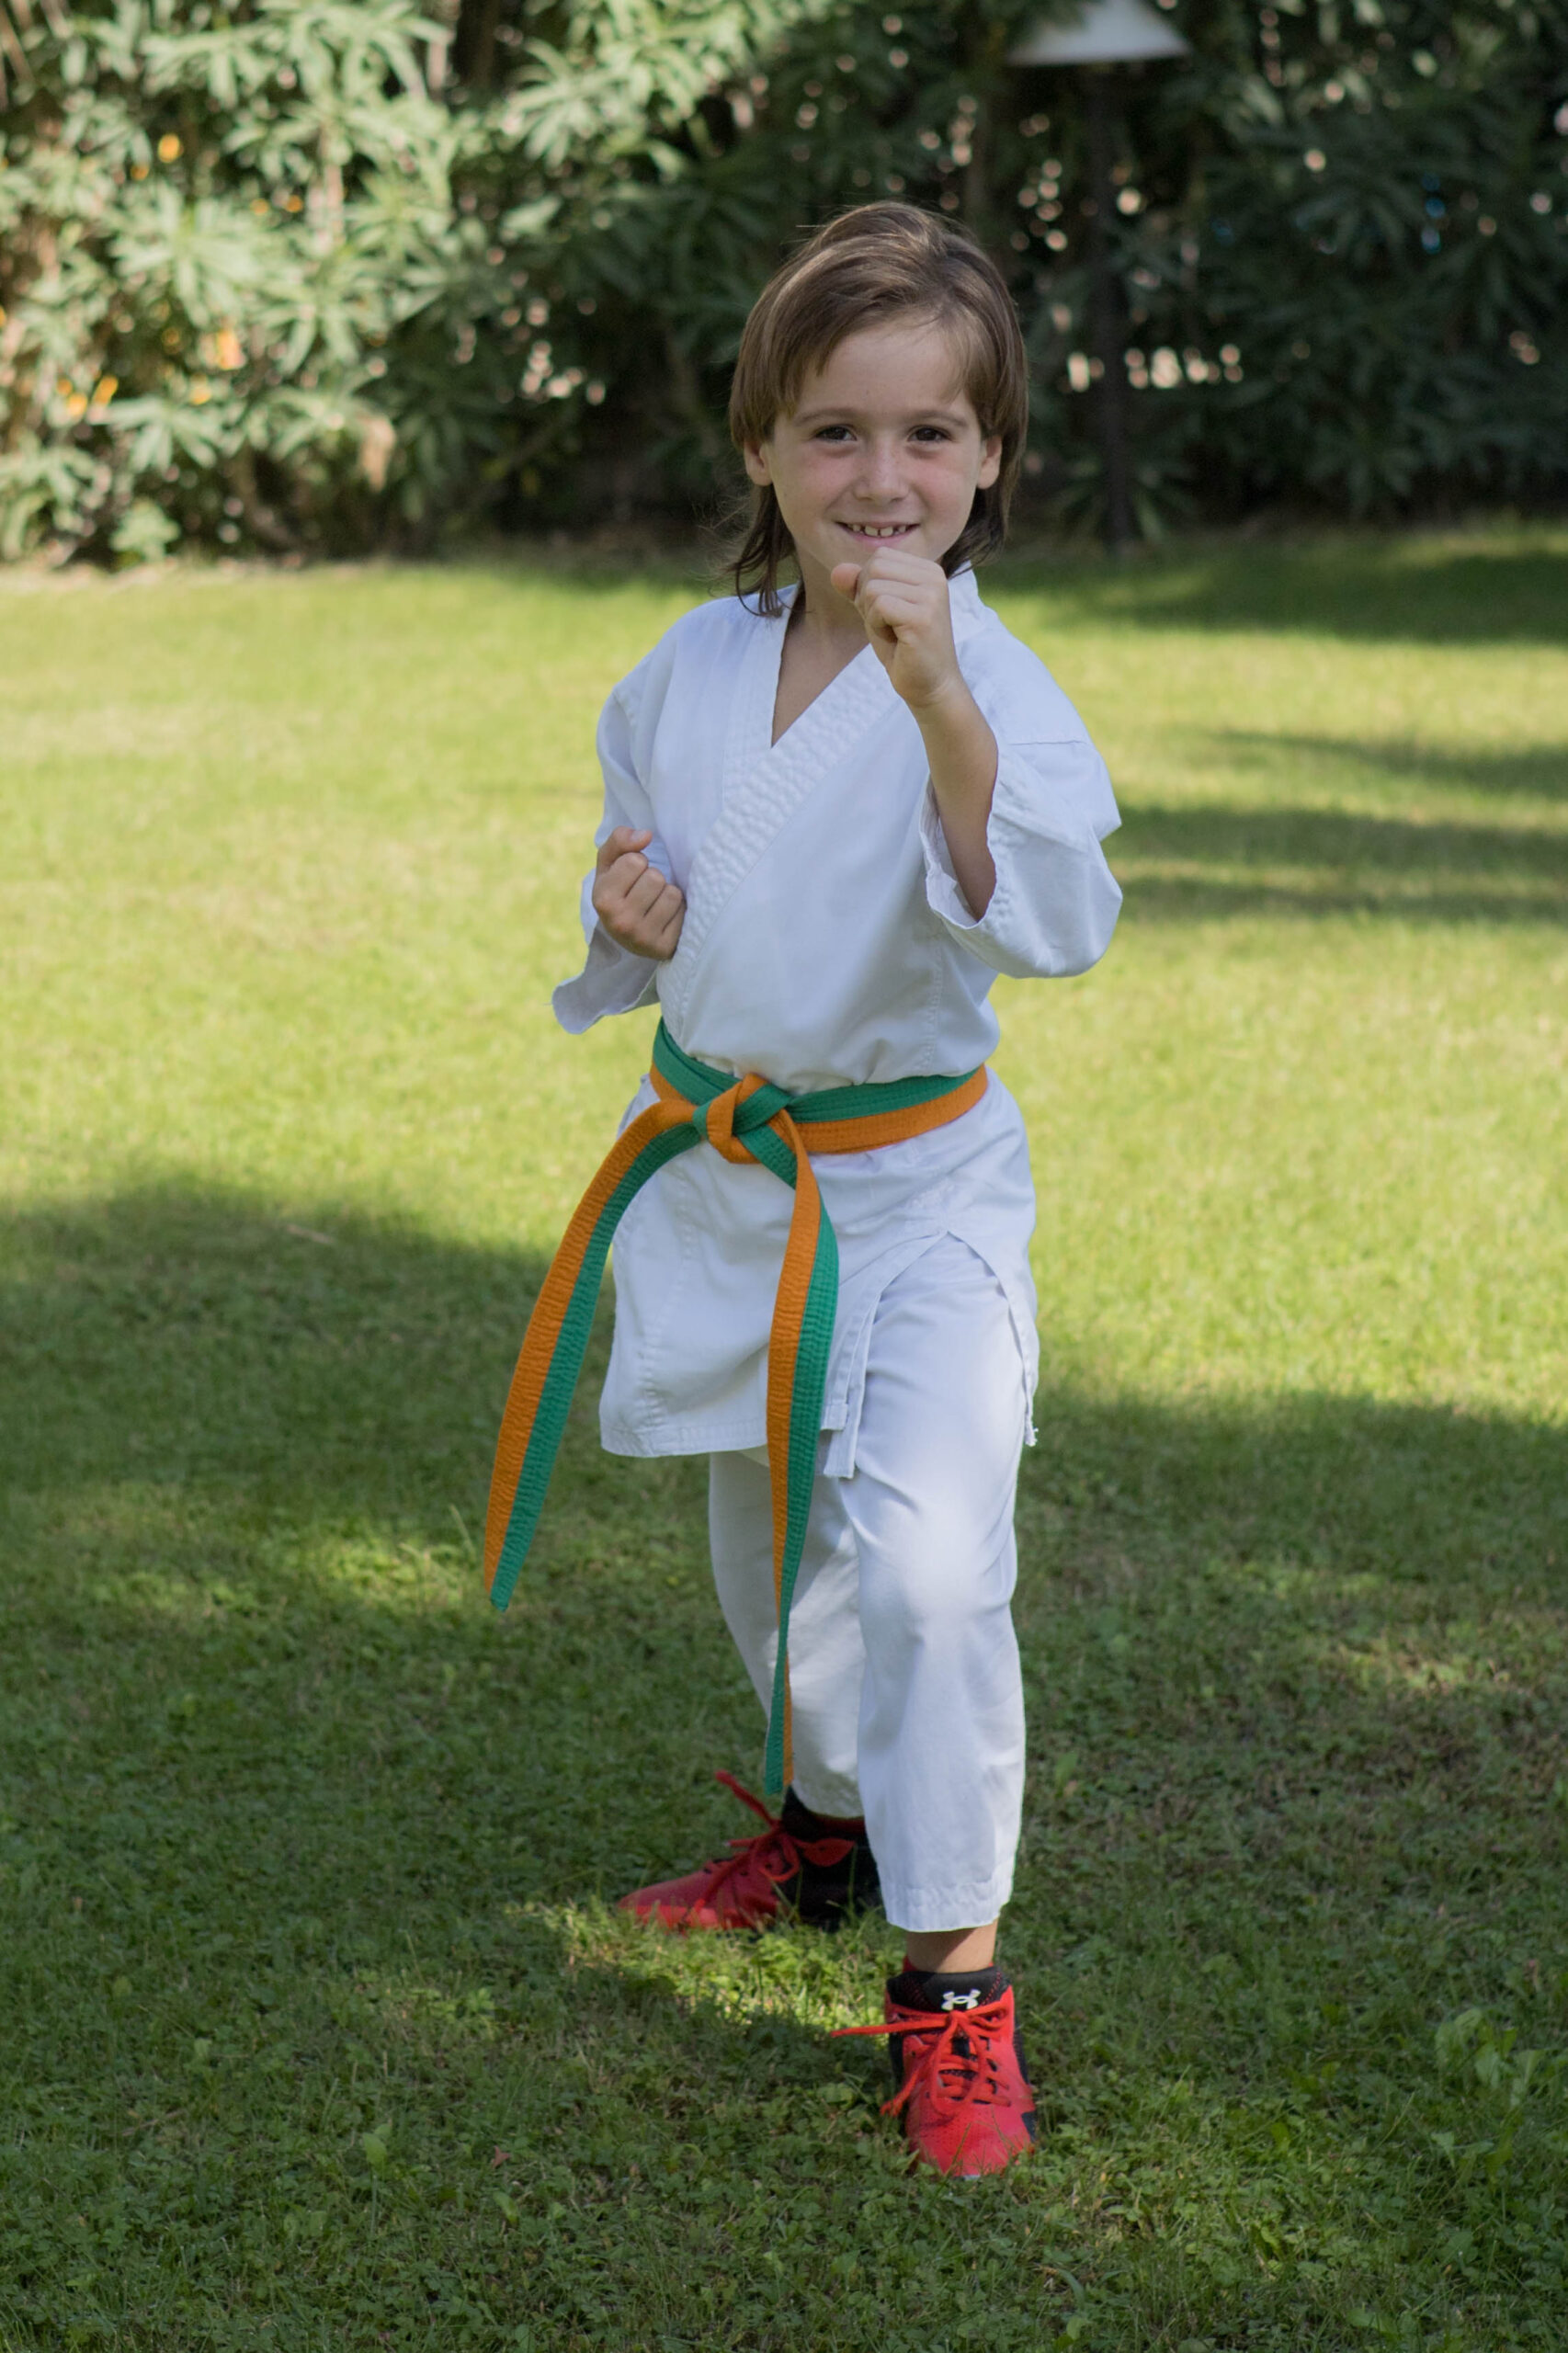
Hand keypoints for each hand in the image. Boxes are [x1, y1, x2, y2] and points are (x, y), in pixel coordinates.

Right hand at [590, 826, 684, 960]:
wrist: (628, 934)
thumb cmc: (620, 890)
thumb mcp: (610, 864)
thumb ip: (620, 840)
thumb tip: (646, 835)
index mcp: (602, 899)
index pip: (634, 861)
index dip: (637, 864)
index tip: (631, 877)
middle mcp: (620, 922)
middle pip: (655, 877)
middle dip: (652, 879)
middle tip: (644, 893)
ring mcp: (642, 938)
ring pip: (672, 893)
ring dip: (667, 894)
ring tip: (655, 904)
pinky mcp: (663, 948)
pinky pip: (682, 911)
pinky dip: (677, 911)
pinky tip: (665, 919)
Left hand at [829, 551, 966, 714]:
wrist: (929, 685)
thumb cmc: (903, 648)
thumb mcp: (875, 612)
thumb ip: (857, 588)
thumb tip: (837, 569)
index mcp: (928, 570)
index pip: (879, 557)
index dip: (869, 586)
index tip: (889, 613)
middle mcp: (934, 576)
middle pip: (874, 567)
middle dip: (868, 599)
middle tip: (889, 625)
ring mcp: (931, 595)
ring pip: (873, 587)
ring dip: (873, 615)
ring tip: (895, 633)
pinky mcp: (923, 616)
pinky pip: (879, 606)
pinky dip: (877, 626)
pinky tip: (896, 640)